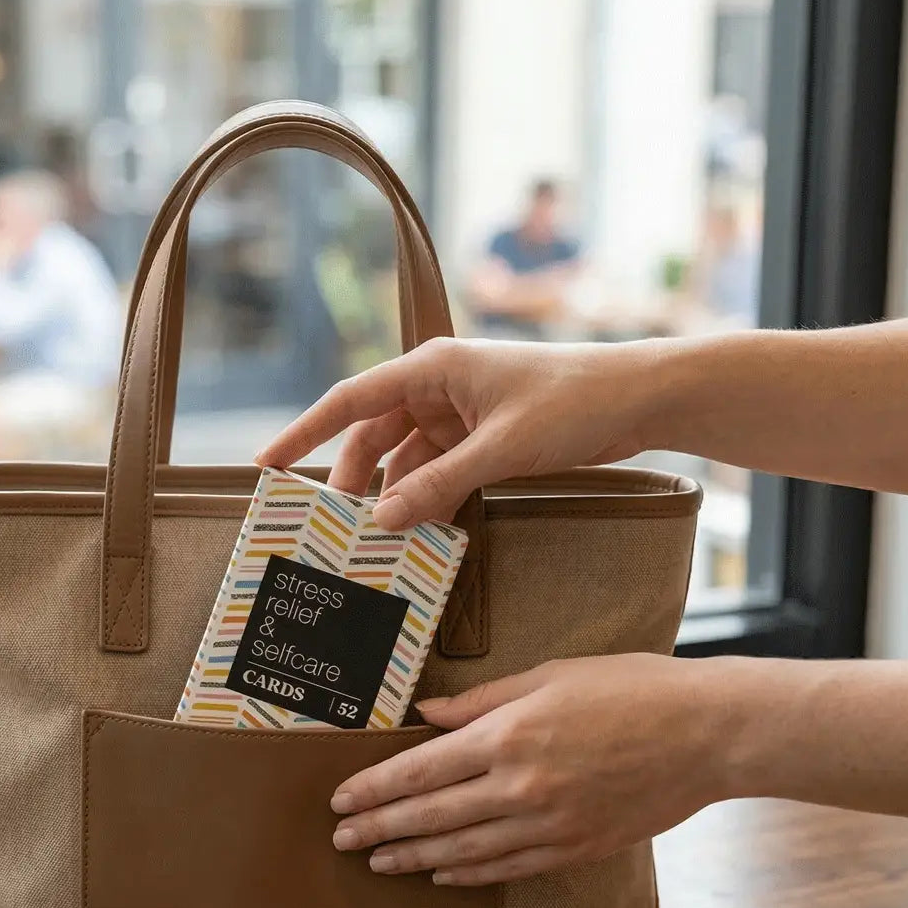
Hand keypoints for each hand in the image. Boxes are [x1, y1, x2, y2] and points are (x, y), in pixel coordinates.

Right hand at [254, 336, 663, 527]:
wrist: (641, 398)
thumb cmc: (574, 402)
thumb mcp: (502, 448)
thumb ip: (440, 484)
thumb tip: (385, 521)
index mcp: (432, 367)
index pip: (350, 400)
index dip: (303, 433)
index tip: (267, 465)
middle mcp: (437, 386)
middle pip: (372, 437)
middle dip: (352, 480)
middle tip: (332, 528)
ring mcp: (459, 413)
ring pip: (405, 459)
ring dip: (393, 495)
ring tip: (376, 539)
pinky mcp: (481, 436)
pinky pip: (437, 470)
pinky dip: (426, 498)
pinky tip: (419, 530)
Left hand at [329, 654, 732, 885]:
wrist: (709, 733)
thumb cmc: (631, 689)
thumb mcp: (550, 675)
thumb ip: (481, 701)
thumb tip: (426, 715)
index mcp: (509, 735)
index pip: (420, 770)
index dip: (375, 788)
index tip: (341, 800)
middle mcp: (520, 786)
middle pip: (430, 814)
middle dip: (379, 829)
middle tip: (340, 841)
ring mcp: (548, 824)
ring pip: (463, 849)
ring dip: (414, 857)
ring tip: (379, 863)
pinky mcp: (575, 847)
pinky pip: (508, 868)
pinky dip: (469, 874)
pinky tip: (442, 874)